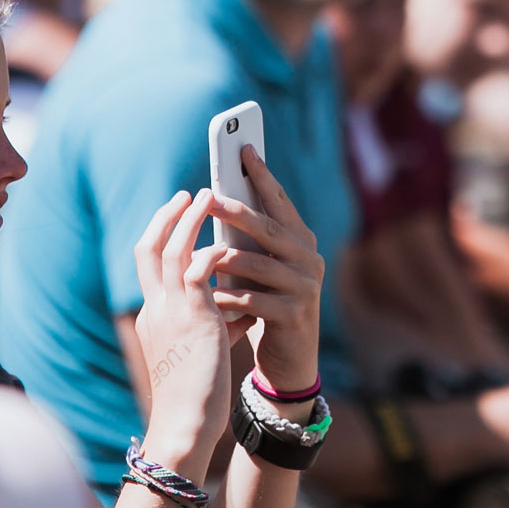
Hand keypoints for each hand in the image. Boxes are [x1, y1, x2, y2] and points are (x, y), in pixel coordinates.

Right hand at [132, 190, 243, 470]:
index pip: (148, 264)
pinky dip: (211, 252)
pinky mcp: (193, 319)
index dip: (161, 235)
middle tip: (189, 193)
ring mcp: (170, 312)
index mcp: (153, 315)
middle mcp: (155, 308)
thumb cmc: (195, 394)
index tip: (177, 215)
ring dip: (189, 220)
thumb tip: (243, 312)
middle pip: (150, 247)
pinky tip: (226, 244)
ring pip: (171, 251)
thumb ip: (218, 325)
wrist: (186, 423)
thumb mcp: (203, 351)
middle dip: (168, 216)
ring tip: (208, 197)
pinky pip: (198, 271)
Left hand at [206, 146, 324, 394]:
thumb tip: (215, 198)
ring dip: (227, 259)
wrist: (291, 358)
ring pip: (260, 266)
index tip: (244, 148)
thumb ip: (250, 239)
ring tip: (199, 254)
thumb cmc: (267, 303)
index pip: (280, 202)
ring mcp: (305, 289)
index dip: (263, 175)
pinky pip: (255, 301)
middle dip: (238, 211)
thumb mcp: (261, 267)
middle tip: (209, 196)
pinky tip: (207, 296)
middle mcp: (309, 260)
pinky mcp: (294, 316)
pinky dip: (228, 298)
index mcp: (302, 241)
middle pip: (270, 230)